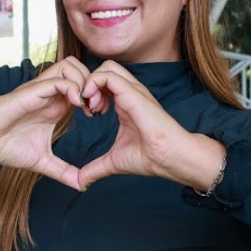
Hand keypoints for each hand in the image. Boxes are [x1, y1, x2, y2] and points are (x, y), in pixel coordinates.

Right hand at [0, 60, 87, 189]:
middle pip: (80, 68)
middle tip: (97, 107)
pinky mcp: (30, 93)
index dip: (96, 95)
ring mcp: (40, 91)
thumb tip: (81, 185)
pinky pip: (56, 80)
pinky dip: (72, 87)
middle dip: (94, 84)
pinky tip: (76, 105)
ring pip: (70, 66)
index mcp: (55, 106)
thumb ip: (63, 171)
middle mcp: (49, 94)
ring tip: (87, 105)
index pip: (83, 85)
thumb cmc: (6, 146)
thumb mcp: (42, 161)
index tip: (99, 115)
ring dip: (84, 82)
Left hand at [76, 61, 209, 188]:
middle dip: (89, 84)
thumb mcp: (114, 161)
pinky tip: (93, 105)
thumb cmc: (149, 157)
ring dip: (91, 83)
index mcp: (126, 103)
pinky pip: (108, 75)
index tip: (88, 113)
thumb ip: (95, 168)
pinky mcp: (133, 93)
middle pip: (104, 69)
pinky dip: (94, 84)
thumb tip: (80, 182)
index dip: (90, 94)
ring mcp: (133, 91)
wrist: (169, 158)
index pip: (104, 83)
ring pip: (106, 67)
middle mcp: (130, 94)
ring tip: (90, 106)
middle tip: (87, 107)